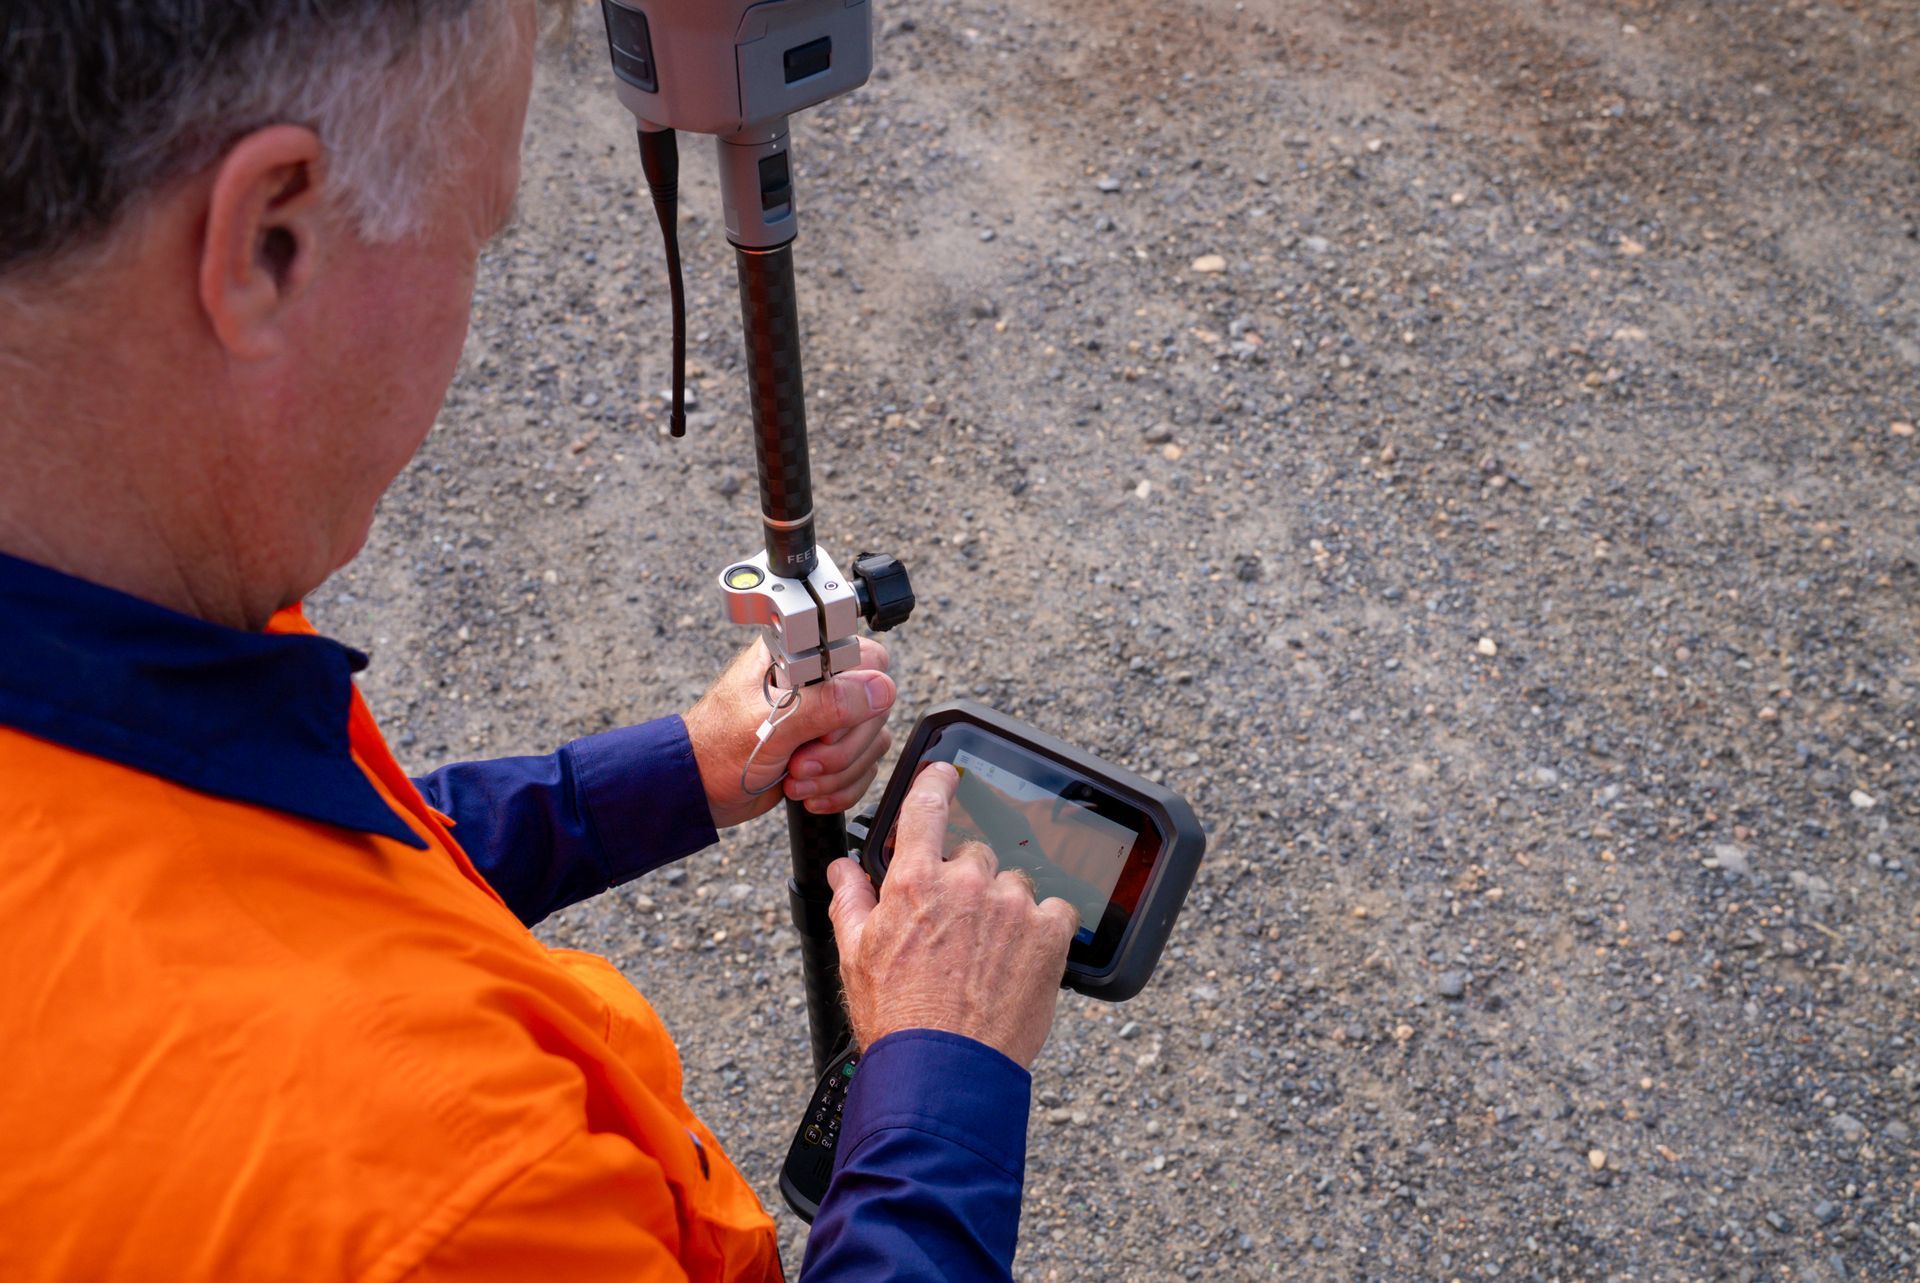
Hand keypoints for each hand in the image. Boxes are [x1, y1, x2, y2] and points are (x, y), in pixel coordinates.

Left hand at [684, 637, 895, 828]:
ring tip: (795, 777)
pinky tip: (806, 791)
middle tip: (800, 760)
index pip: (866, 661)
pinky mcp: (830, 751)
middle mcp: (820, 684)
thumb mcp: (772, 725)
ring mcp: (827, 718)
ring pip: (872, 742)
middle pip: (874, 708)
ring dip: (836, 773)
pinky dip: (839, 789)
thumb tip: (880, 690)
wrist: (701, 790)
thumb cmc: (719, 749)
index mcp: (802, 658)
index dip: (854, 699)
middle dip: (839, 748)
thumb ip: (829, 704)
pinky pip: (863, 769)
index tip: (821, 727)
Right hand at [827, 762, 1078, 1067]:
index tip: (946, 773)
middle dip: (967, 883)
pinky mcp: (1049, 934)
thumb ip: (851, 900)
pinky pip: (1054, 911)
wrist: (943, 1072)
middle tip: (956, 931)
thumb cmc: (896, 1019)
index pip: (926, 806)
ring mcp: (1011, 906)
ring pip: (1015, 885)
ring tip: (987, 957)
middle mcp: (965, 882)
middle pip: (974, 855)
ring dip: (1005, 909)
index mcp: (915, 879)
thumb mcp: (856, 955)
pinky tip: (1019, 962)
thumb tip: (843, 869)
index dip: (936, 781)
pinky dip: (1042, 930)